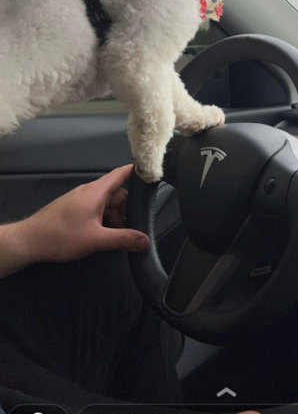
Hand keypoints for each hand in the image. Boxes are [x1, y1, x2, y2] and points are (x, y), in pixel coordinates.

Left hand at [7, 165, 149, 270]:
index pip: (120, 174)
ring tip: (117, 237)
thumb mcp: (96, 239)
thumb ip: (122, 239)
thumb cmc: (59, 236)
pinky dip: (103, 221)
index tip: (151, 174)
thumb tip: (144, 240)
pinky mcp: (74, 210)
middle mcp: (88, 192)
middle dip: (127, 209)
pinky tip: (103, 237)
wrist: (30, 241)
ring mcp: (80, 201)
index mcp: (95, 192)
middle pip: (116, 194)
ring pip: (106, 205)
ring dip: (115, 218)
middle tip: (134, 227)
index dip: (137, 172)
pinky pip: (95, 211)